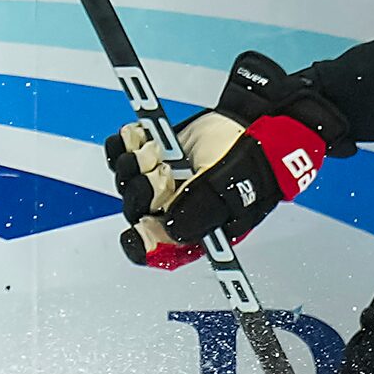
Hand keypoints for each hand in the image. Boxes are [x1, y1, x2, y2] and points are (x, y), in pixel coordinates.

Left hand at [103, 52, 339, 266]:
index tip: (139, 229)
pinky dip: (123, 143)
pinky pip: (118, 153)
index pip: (156, 250)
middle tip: (163, 170)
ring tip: (156, 150)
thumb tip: (169, 233)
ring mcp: (157, 181)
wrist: (254, 123)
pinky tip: (138, 135)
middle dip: (143, 190)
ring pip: (124, 180)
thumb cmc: (253, 163)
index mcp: (192, 229)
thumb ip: (203, 210)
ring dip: (133, 163)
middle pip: (134, 211)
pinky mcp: (149, 153)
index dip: (142, 243)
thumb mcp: (235, 189)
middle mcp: (171, 210)